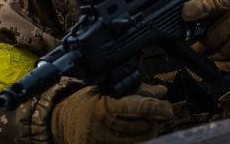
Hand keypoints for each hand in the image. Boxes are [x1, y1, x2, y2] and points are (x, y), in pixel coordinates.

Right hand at [51, 84, 173, 143]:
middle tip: (158, 116)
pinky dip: (137, 141)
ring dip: (147, 133)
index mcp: (104, 108)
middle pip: (141, 127)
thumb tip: (161, 92)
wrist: (62, 120)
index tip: (167, 110)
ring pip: (138, 141)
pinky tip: (138, 135)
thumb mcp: (109, 90)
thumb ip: (137, 91)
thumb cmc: (87, 101)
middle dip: (153, 121)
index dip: (157, 109)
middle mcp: (101, 128)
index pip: (138, 108)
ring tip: (148, 125)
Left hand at [182, 0, 229, 71]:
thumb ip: (211, 8)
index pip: (211, 3)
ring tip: (223, 45)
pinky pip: (228, 65)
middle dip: (202, 43)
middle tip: (205, 40)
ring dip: (214, 54)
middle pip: (207, 40)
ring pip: (216, 55)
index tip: (186, 14)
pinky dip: (226, 63)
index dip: (196, 9)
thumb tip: (186, 21)